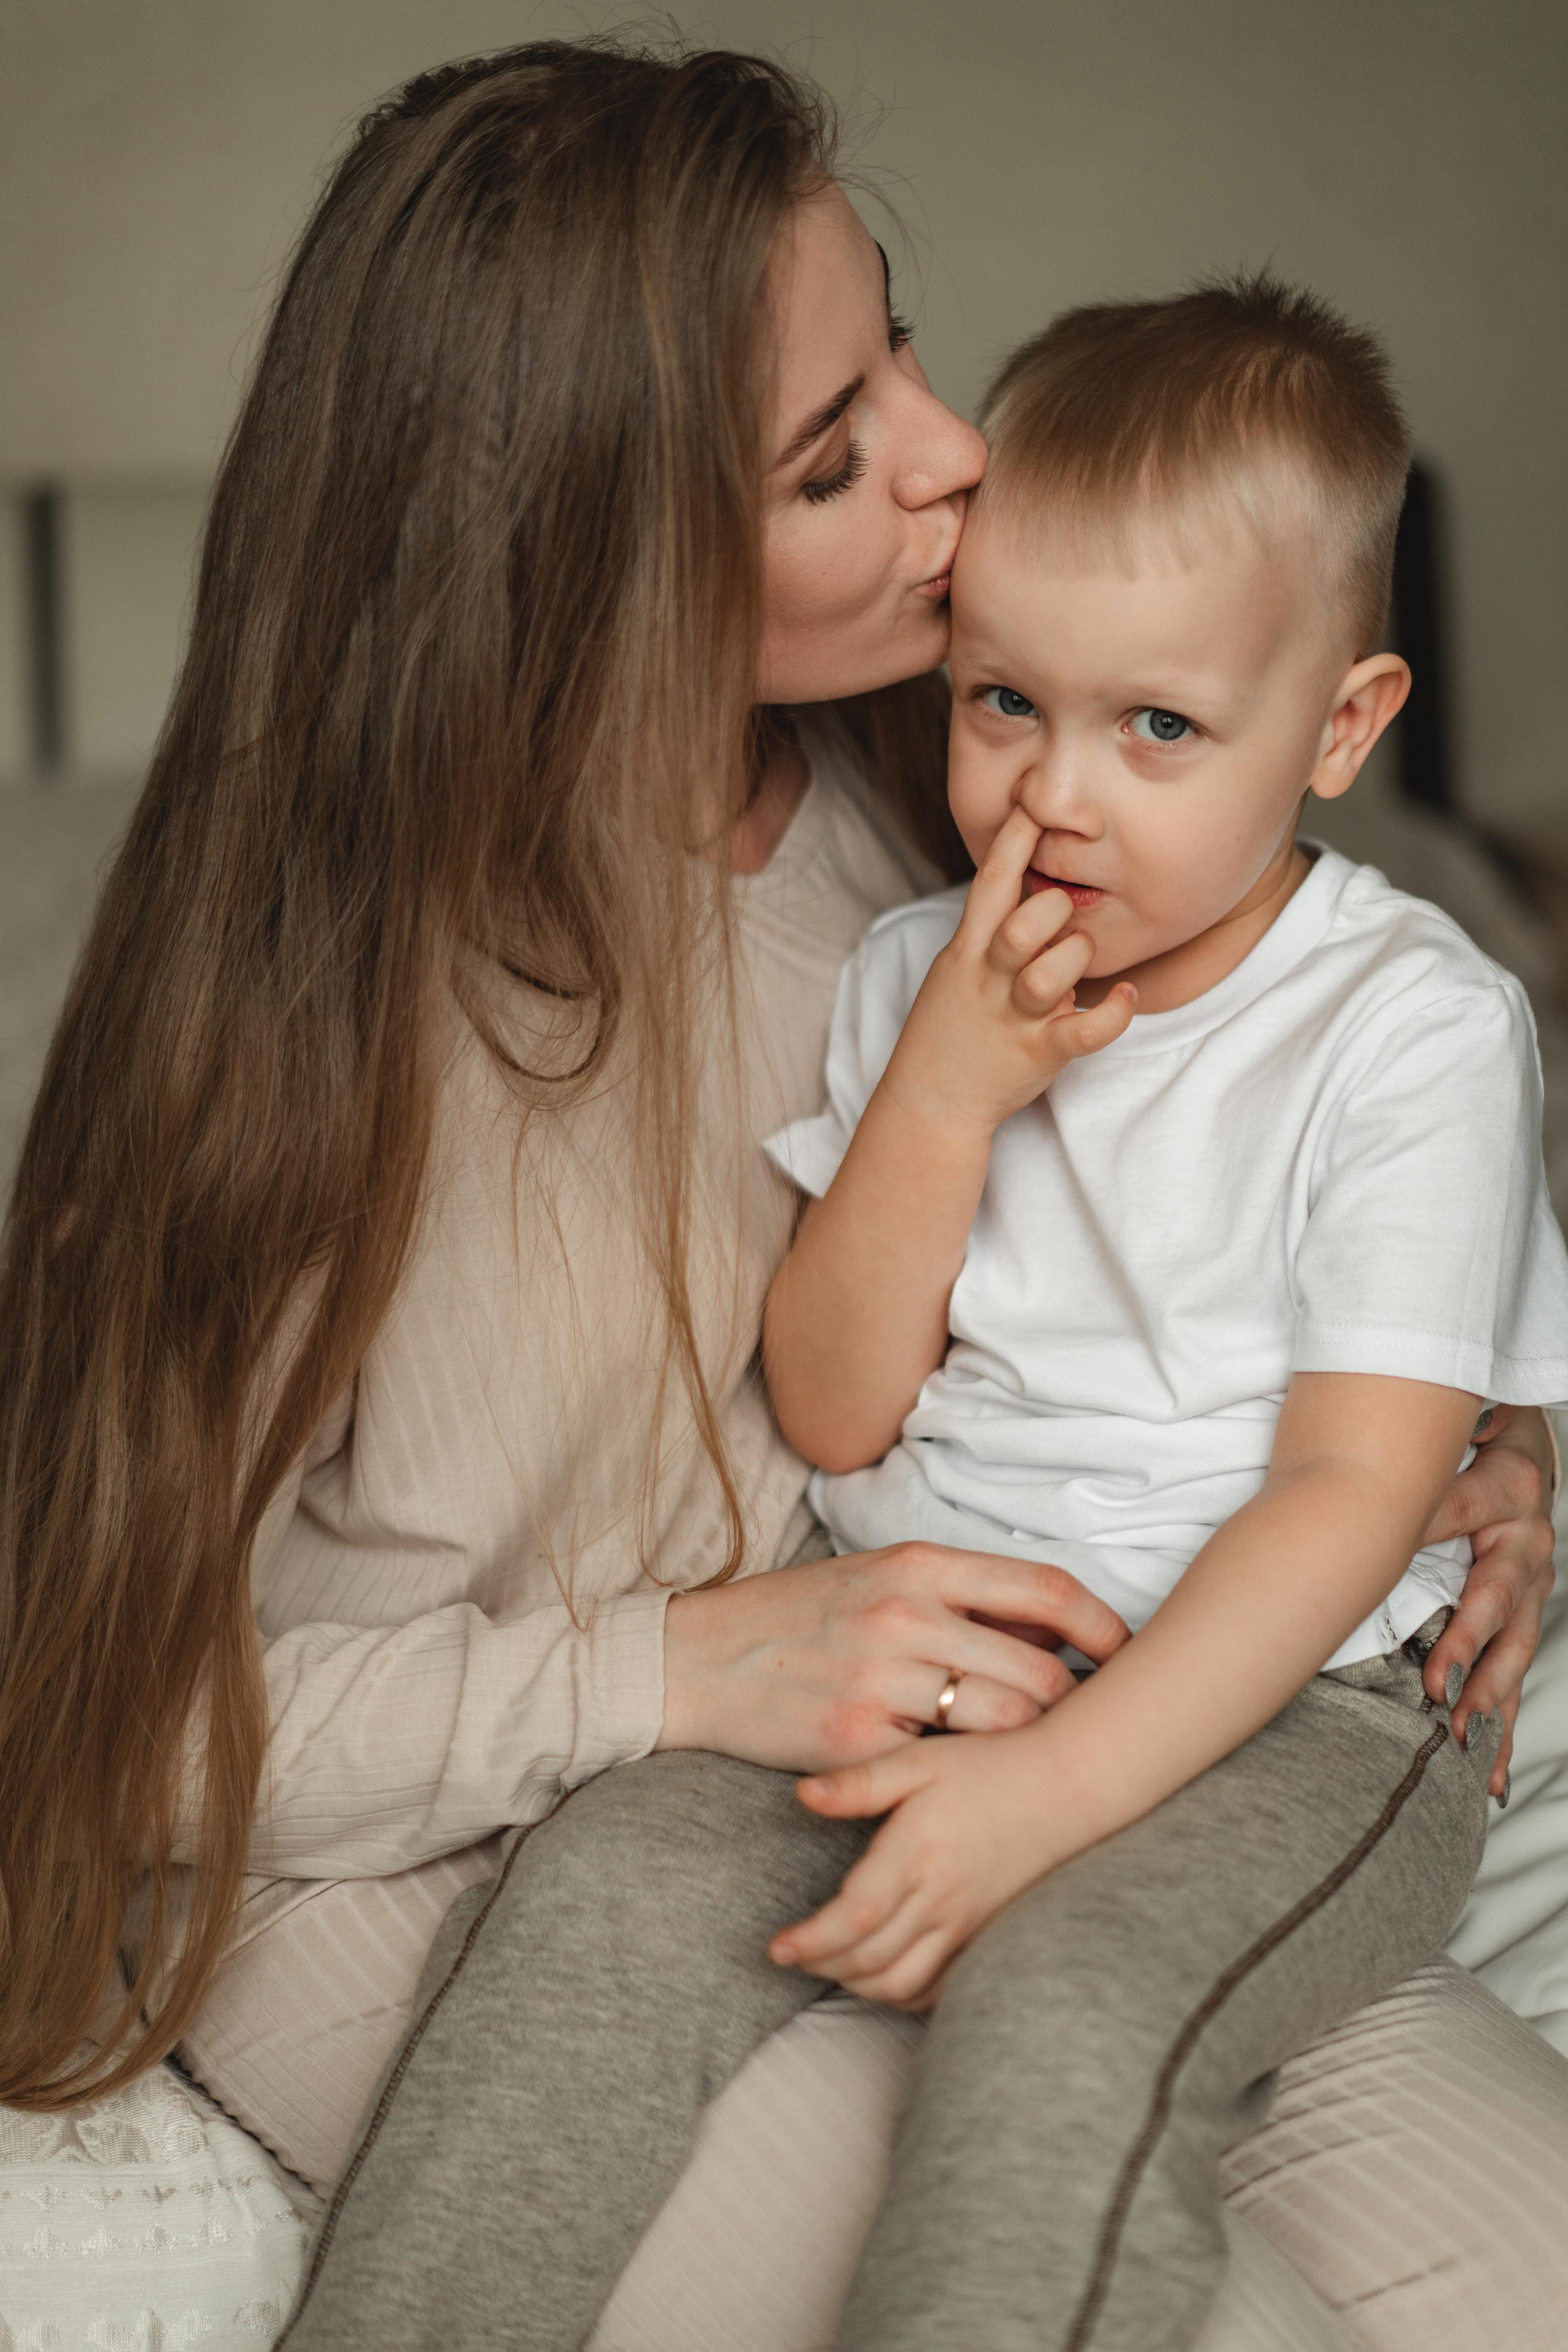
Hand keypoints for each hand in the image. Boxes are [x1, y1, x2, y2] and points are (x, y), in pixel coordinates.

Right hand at [658, 1543, 1128, 1773]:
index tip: (1123, 1651)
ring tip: (1029, 1757)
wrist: (696, 1660)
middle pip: (1040, 1671)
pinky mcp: (858, 1743)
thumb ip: (961, 1594)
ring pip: (1003, 1724)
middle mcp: (907, 1616)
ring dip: (1025, 1745)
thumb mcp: (878, 1576)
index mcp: (918, 1566)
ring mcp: (883, 1681)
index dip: (1102, 1625)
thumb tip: (1050, 1621)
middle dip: (1072, 1705)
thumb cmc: (798, 1617)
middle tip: (1083, 1724)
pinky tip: (961, 1780)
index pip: (1046, 1589)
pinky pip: (943, 1764)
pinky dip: (962, 1775)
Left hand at [769, 1723, 1064, 2006]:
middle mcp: (941, 1898)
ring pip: (903, 1984)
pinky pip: (940, 1987)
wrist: (1068, 1785)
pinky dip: (905, 1994)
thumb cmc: (990, 1765)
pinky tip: (886, 1977)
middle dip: (822, 1966)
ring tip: (832, 1967)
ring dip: (860, 1986)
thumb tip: (802, 1796)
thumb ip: (859, 1782)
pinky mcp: (988, 1933)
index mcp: (915, 1854)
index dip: (810, 1942)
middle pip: (869, 1960)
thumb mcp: (920, 1760)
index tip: (777, 1949)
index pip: (851, 1918)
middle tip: (794, 1957)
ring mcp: (968, 1923)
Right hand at [883, 804, 1135, 1142]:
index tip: (1035, 802)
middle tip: (1066, 924)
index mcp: (967, 951)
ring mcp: (1013, 1017)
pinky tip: (1124, 998)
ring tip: (1083, 968)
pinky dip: (1114, 1013)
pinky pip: (1086, 1030)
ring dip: (1077, 961)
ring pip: (1052, 973)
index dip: (1015, 839)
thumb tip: (1030, 892)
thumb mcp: (956, 971)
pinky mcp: (1038, 1053)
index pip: (991, 883)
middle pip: (1025, 923)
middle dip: (1055, 912)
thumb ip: (990, 932)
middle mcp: (988, 978)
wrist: (930, 1101)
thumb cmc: (951, 1030)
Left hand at [1420, 1405, 1556, 1794]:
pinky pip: (1515, 1673)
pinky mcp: (1525, 1613)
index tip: (1404, 1607)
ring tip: (1463, 1739)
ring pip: (1514, 1647)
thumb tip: (1355, 1498)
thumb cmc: (1472, 1439)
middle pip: (1498, 1602)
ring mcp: (1531, 1582)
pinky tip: (1491, 1773)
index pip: (1459, 1522)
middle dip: (1470, 1654)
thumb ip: (1410, 1473)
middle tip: (1440, 1693)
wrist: (1516, 1441)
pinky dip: (1502, 1725)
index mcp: (1507, 1490)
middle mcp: (1528, 1540)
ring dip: (1488, 1697)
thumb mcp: (1446, 1443)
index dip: (1430, 1563)